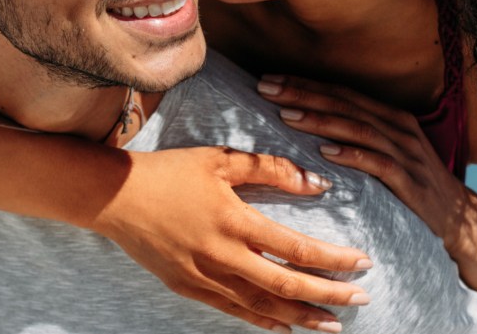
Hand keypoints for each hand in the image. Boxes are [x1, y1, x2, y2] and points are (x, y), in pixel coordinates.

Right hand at [91, 146, 373, 332]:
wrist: (114, 197)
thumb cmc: (170, 171)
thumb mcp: (221, 159)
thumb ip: (271, 169)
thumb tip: (318, 182)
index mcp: (234, 220)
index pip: (296, 248)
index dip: (334, 260)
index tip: (362, 263)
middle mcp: (221, 255)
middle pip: (286, 285)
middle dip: (328, 296)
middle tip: (362, 301)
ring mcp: (202, 276)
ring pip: (261, 306)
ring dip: (301, 317)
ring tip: (332, 325)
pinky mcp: (186, 287)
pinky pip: (232, 311)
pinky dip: (262, 321)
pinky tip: (285, 326)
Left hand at [257, 75, 473, 250]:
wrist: (458, 219)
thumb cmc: (411, 184)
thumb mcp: (385, 153)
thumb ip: (355, 136)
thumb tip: (306, 124)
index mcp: (390, 116)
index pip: (341, 93)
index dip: (305, 84)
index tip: (269, 78)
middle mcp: (398, 128)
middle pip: (344, 104)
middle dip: (303, 93)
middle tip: (265, 87)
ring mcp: (406, 153)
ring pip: (358, 128)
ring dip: (320, 121)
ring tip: (286, 116)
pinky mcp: (410, 181)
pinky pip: (378, 164)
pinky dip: (351, 155)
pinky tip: (325, 152)